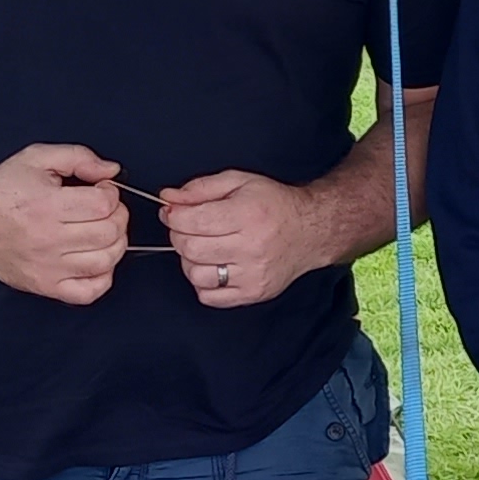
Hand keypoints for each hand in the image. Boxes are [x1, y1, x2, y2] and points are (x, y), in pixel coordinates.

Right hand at [0, 144, 128, 304]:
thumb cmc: (1, 191)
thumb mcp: (36, 158)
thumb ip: (78, 157)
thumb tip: (110, 169)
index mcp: (46, 205)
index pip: (103, 205)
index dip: (111, 193)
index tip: (102, 190)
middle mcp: (48, 239)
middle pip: (109, 233)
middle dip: (117, 216)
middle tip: (106, 209)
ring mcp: (48, 267)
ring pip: (105, 261)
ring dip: (115, 244)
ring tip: (104, 231)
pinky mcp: (46, 286)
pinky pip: (89, 293)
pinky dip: (103, 278)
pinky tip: (96, 260)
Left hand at [157, 170, 322, 308]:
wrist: (310, 231)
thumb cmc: (274, 205)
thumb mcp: (239, 182)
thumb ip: (200, 188)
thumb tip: (168, 198)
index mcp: (247, 214)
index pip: (191, 221)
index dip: (173, 216)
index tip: (173, 213)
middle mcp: (252, 247)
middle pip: (190, 249)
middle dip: (179, 237)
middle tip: (188, 229)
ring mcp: (253, 274)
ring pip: (196, 275)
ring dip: (191, 261)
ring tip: (204, 249)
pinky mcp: (253, 293)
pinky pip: (209, 297)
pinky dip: (203, 283)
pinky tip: (214, 267)